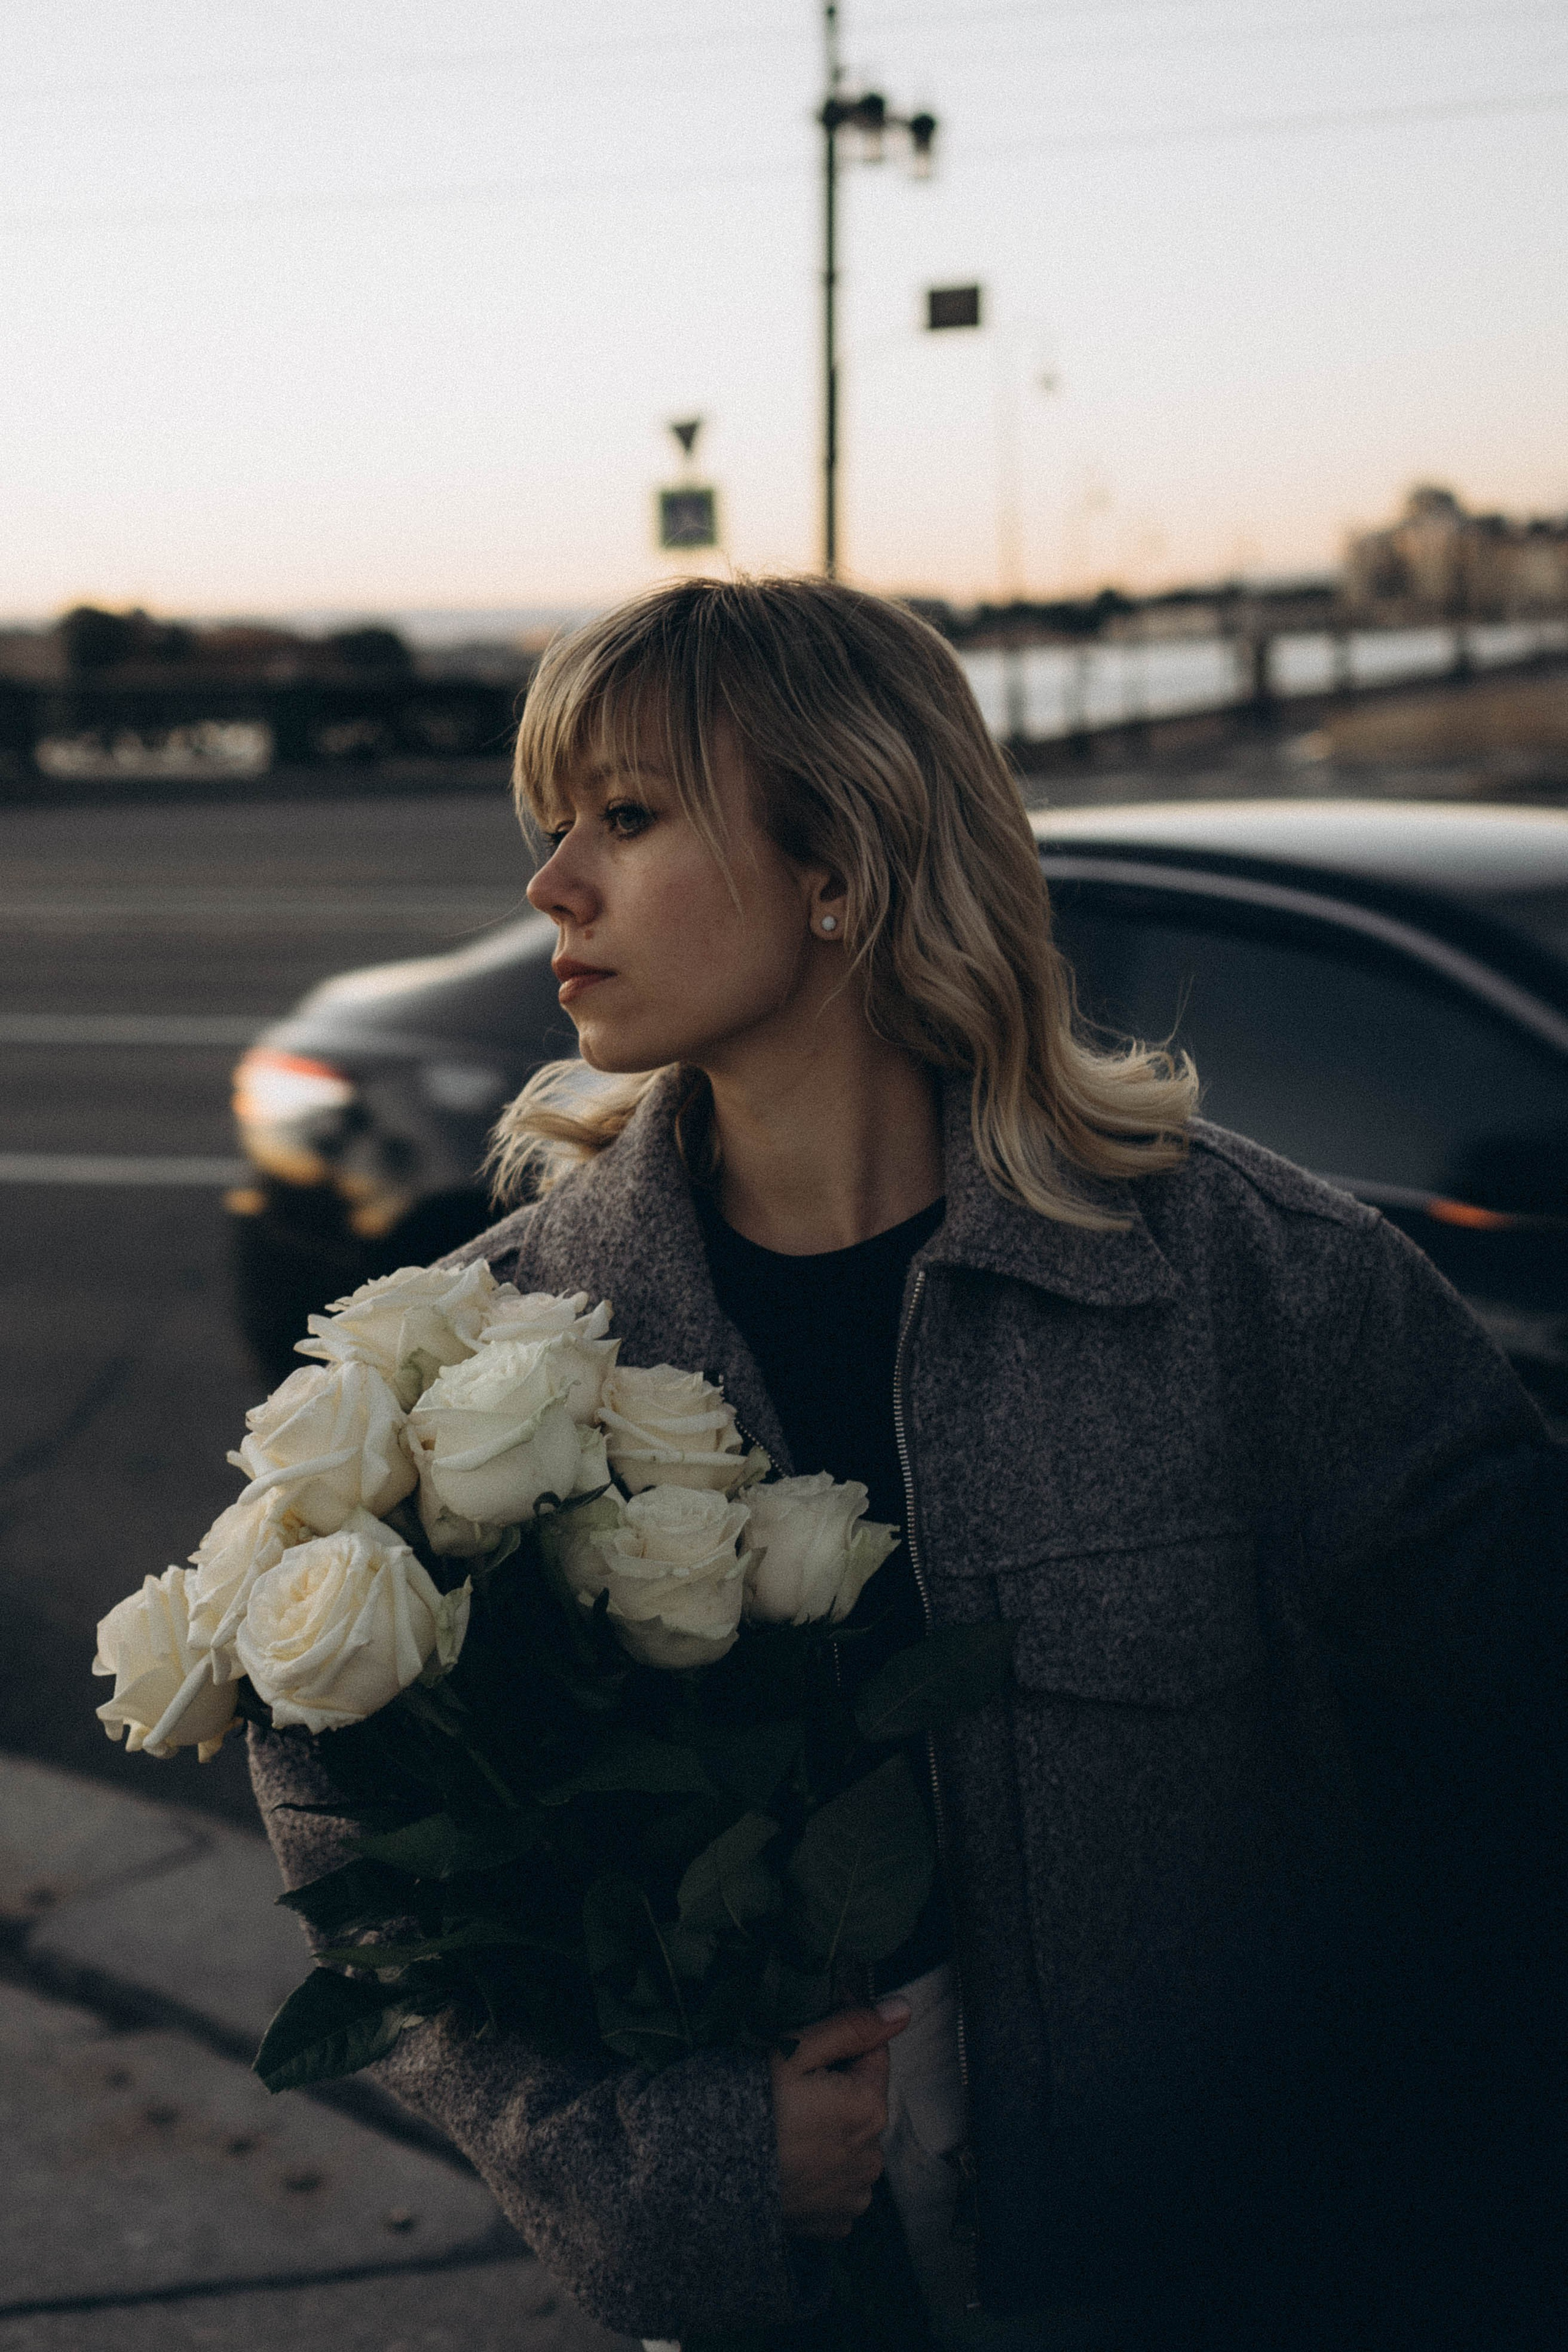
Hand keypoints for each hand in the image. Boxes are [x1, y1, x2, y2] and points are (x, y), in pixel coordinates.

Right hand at [771, 1999, 910, 2239]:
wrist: (709, 2174)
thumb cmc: (751, 2105)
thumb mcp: (796, 2051)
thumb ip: (852, 2027)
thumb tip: (902, 2009)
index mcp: (868, 2108)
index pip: (874, 2056)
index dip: (846, 2039)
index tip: (814, 2036)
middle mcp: (872, 2156)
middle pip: (862, 2103)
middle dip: (838, 2090)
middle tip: (792, 2088)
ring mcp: (853, 2194)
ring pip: (852, 2145)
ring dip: (832, 2133)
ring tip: (789, 2128)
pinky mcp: (835, 2223)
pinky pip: (838, 2185)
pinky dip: (821, 2173)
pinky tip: (791, 2162)